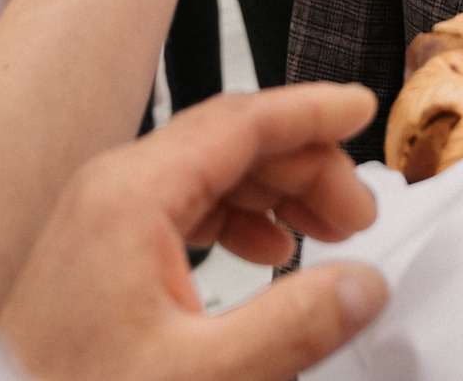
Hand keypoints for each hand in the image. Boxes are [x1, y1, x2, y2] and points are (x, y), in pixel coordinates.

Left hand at [0, 85, 388, 380]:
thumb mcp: (201, 375)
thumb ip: (292, 326)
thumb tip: (362, 286)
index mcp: (132, 195)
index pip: (240, 121)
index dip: (311, 111)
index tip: (361, 109)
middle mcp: (112, 189)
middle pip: (230, 141)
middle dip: (304, 165)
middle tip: (358, 212)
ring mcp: (101, 215)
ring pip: (210, 171)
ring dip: (275, 192)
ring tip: (328, 234)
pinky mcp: (101, 247)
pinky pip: (184, 204)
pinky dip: (238, 217)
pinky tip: (268, 252)